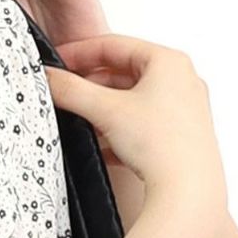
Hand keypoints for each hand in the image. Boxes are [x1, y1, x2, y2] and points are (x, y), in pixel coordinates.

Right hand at [45, 32, 227, 227]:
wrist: (189, 193)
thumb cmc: (163, 147)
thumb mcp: (106, 110)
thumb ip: (71, 90)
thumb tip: (49, 78)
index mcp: (169, 62)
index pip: (114, 45)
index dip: (79, 52)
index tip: (58, 63)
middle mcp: (182, 81)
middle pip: (124, 72)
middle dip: (92, 84)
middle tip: (68, 92)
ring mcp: (185, 110)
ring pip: (134, 100)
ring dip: (105, 109)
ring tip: (84, 120)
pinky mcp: (182, 137)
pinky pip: (144, 125)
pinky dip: (120, 130)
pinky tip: (104, 146)